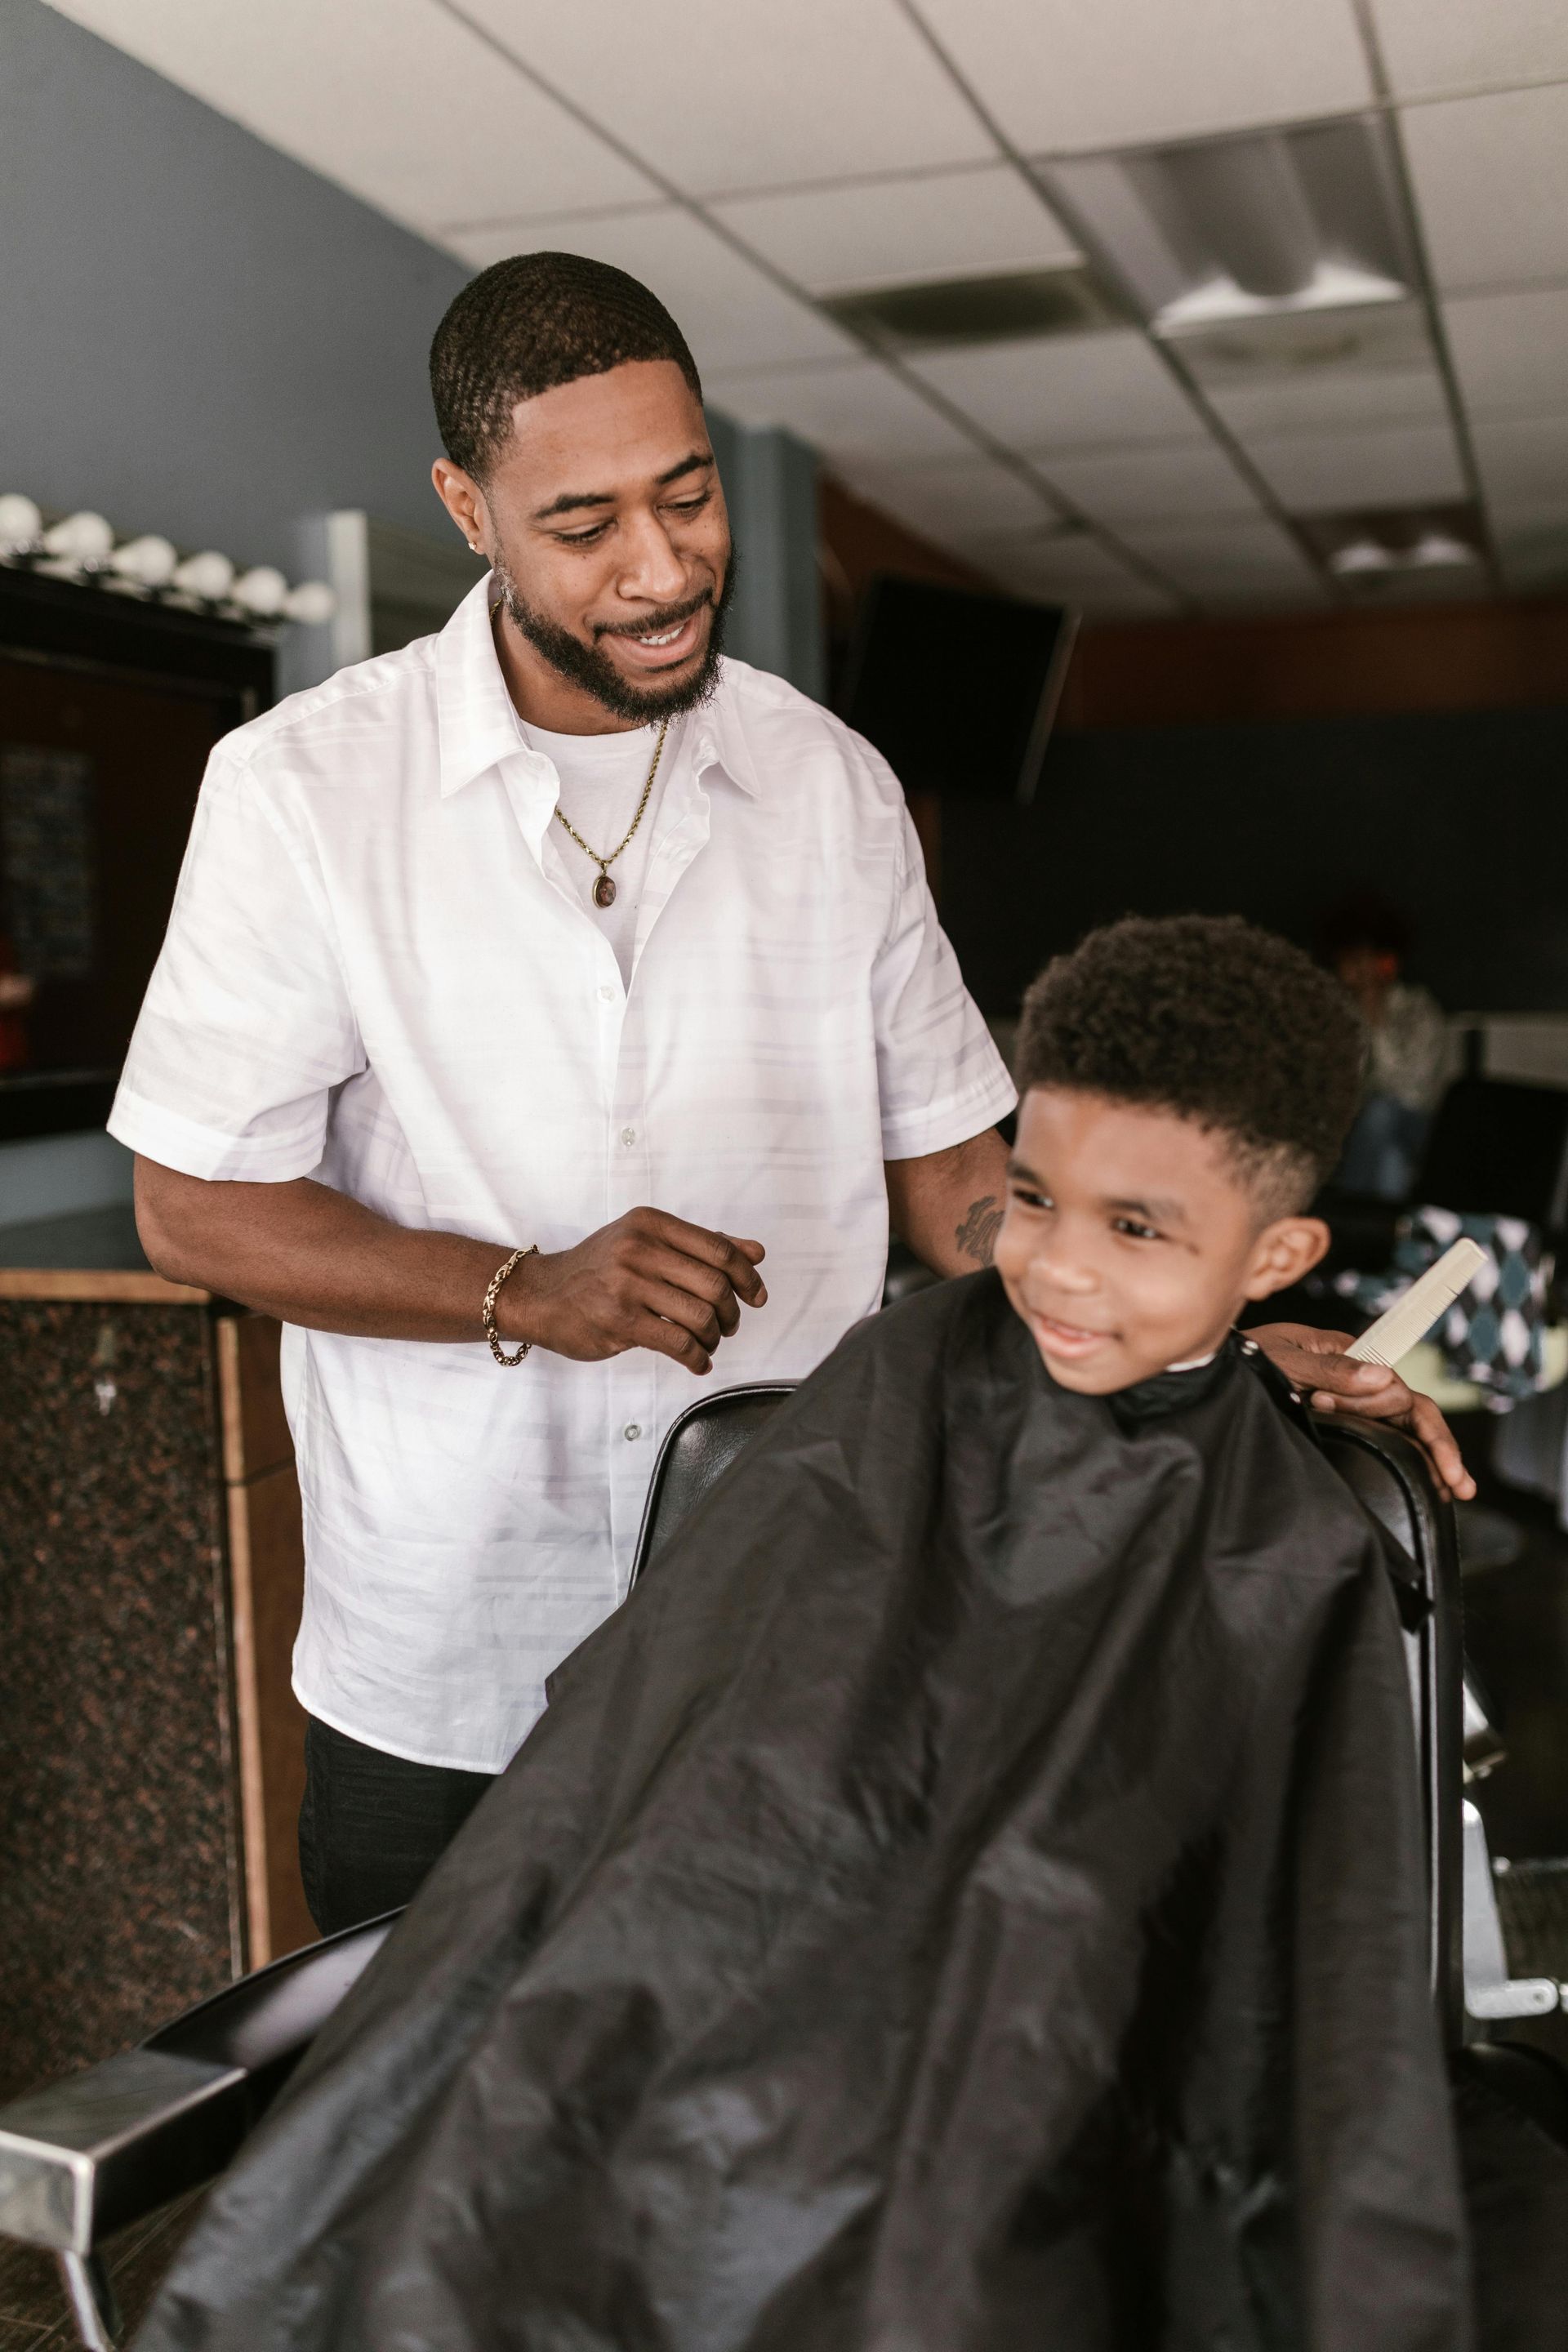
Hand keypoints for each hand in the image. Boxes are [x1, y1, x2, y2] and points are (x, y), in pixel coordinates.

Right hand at [504, 1207, 766, 1376]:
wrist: (540, 1295)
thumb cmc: (598, 1270)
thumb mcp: (645, 1242)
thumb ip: (700, 1246)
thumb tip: (755, 1252)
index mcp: (650, 1224)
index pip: (718, 1248)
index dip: (747, 1276)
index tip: (756, 1296)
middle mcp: (639, 1248)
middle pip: (715, 1283)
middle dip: (731, 1312)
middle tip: (729, 1325)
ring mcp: (627, 1284)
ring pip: (700, 1315)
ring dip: (714, 1337)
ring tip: (708, 1343)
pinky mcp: (619, 1320)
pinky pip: (678, 1343)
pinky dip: (697, 1358)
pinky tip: (697, 1361)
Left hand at [1249, 1323, 1475, 1501]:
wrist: (1208, 1370)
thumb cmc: (1242, 1359)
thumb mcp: (1283, 1361)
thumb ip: (1331, 1369)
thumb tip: (1386, 1379)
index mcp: (1348, 1354)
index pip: (1400, 1391)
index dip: (1422, 1428)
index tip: (1438, 1462)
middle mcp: (1354, 1376)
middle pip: (1408, 1412)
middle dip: (1438, 1448)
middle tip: (1459, 1487)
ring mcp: (1345, 1398)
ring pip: (1397, 1427)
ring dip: (1423, 1455)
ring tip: (1444, 1488)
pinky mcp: (1333, 1418)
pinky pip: (1376, 1436)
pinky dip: (1402, 1456)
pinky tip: (1423, 1481)